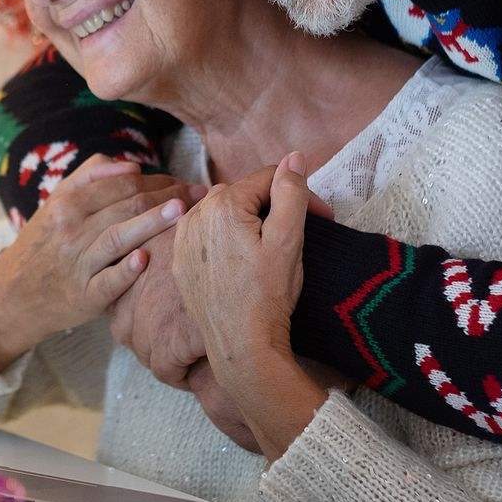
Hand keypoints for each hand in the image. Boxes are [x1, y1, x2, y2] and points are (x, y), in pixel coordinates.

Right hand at [0, 156, 198, 372]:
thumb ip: (90, 176)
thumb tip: (131, 166)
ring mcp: (77, 263)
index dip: (157, 179)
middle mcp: (70, 229)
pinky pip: (107, 282)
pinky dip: (125, 271)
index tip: (185, 181)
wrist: (15, 292)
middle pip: (126, 206)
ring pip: (118, 237)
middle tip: (199, 194)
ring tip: (182, 211)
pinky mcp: (83, 296)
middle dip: (167, 196)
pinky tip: (145, 260)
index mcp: (67, 203)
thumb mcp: (56, 203)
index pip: (121, 184)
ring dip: (152, 223)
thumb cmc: (47, 244)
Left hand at [174, 154, 327, 460]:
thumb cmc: (268, 294)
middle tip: (301, 233)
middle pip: (244, 195)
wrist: (240, 344)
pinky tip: (242, 260)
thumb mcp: (289, 240)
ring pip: (224, 213)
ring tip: (272, 248)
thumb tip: (293, 158)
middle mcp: (195, 214)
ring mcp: (182, 238)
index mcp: (223, 203)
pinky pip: (205, 235)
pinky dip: (225, 239)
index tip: (323, 218)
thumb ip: (291, 192)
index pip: (268, 178)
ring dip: (248, 221)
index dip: (299, 194)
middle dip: (274, 206)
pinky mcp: (178, 260)